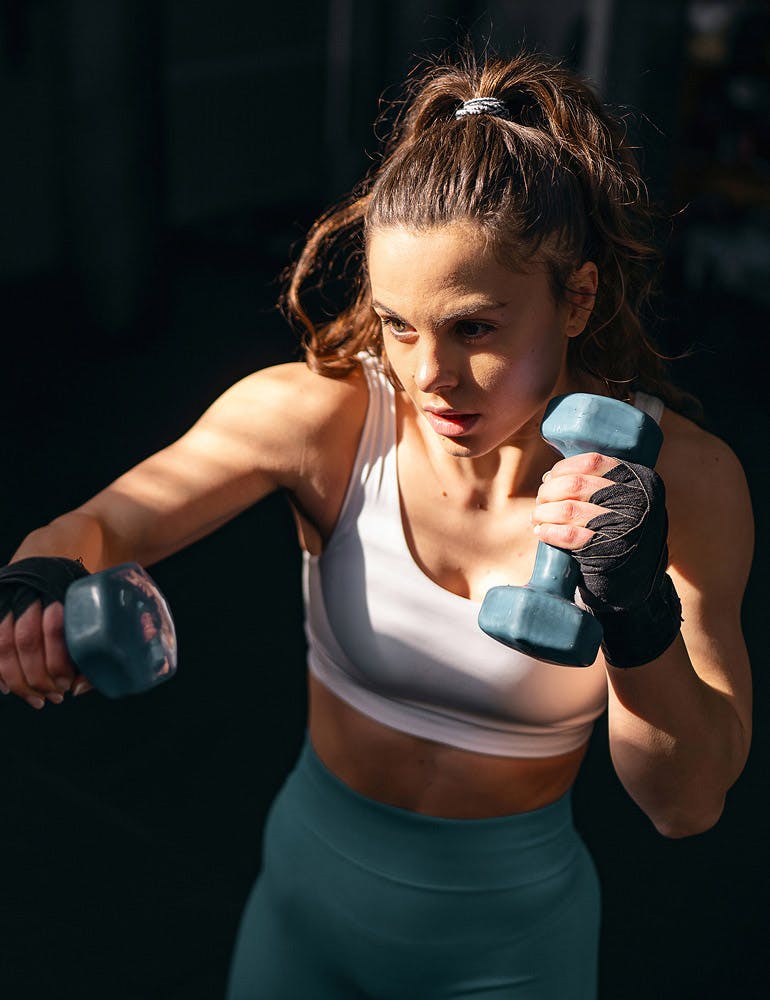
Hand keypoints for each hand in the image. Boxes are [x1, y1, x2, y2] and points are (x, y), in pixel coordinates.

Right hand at [0, 559, 94, 707]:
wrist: (60, 545)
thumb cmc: (84, 583)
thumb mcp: (96, 599)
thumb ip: (95, 635)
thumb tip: (80, 688)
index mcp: (59, 585)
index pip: (54, 627)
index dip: (58, 662)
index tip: (69, 683)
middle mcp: (29, 589)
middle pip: (25, 640)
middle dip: (38, 677)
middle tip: (56, 696)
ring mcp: (7, 595)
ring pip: (3, 644)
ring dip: (17, 679)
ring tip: (36, 699)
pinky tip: (7, 688)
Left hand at [531, 452, 669, 612]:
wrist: (636, 581)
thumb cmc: (620, 534)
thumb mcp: (624, 502)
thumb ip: (599, 484)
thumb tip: (549, 477)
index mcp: (640, 481)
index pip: (592, 462)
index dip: (562, 469)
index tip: (549, 478)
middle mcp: (637, 502)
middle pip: (575, 485)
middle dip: (548, 492)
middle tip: (540, 501)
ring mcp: (624, 527)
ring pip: (568, 508)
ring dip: (543, 512)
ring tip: (536, 517)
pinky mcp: (609, 552)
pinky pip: (568, 535)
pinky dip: (549, 531)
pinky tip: (541, 532)